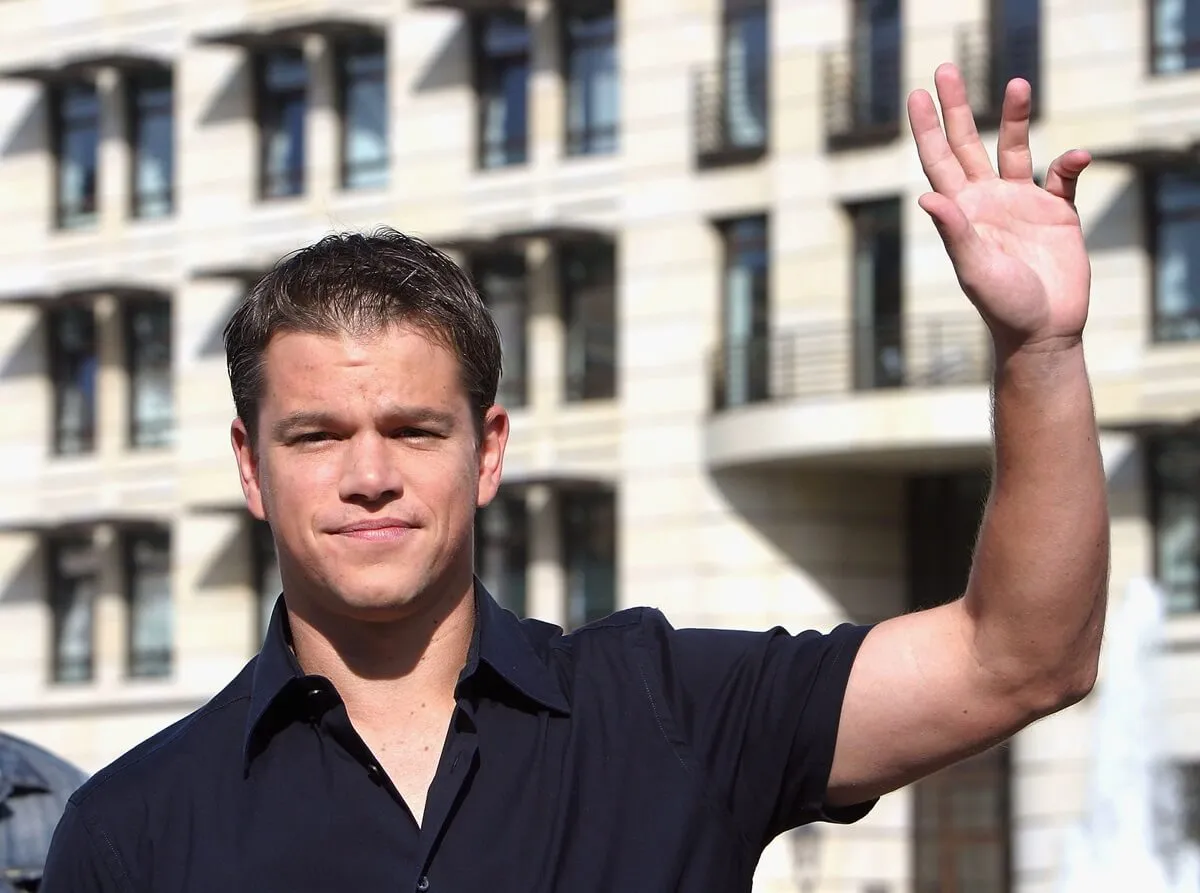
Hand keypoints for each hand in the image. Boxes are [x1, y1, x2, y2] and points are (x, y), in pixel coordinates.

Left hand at [909, 64, 1091, 355]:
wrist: (1043, 332)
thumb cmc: (1002, 307)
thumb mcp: (974, 270)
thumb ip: (954, 232)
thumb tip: (927, 195)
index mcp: (961, 212)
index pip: (938, 160)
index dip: (927, 127)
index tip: (917, 93)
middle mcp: (987, 201)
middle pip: (967, 143)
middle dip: (956, 107)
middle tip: (945, 68)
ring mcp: (1021, 204)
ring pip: (1015, 148)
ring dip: (1015, 117)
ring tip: (1017, 83)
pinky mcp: (1058, 213)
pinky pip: (1062, 177)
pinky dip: (1069, 163)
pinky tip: (1077, 156)